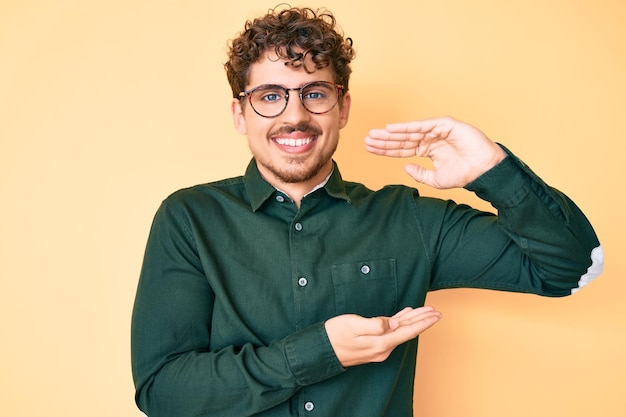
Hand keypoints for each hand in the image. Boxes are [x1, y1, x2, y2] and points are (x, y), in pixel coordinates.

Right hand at [324, 306, 441, 366]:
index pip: (408, 331)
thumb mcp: (354, 325)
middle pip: (407, 331)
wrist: (321, 351)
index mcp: (380, 343)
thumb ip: (376, 324)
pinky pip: (391, 333)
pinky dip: (399, 323)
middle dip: (422, 320)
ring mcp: (377, 348)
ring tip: (425, 312)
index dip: (423, 322)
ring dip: (413, 321)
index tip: (436, 315)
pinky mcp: (371, 345)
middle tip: (436, 311)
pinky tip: (403, 317)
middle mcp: (382, 348)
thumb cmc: (334, 335)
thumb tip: (394, 323)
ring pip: (400, 332)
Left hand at [365, 117, 506, 188]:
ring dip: (391, 133)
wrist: (483, 171)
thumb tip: (404, 167)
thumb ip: (420, 174)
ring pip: (409, 132)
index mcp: (427, 150)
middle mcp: (430, 139)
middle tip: (367, 140)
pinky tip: (391, 128)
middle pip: (402, 139)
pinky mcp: (445, 125)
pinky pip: (422, 126)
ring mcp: (437, 131)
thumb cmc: (464, 174)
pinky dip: (407, 127)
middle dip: (384, 140)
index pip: (402, 149)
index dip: (386, 149)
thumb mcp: (436, 179)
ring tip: (374, 135)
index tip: (370, 148)